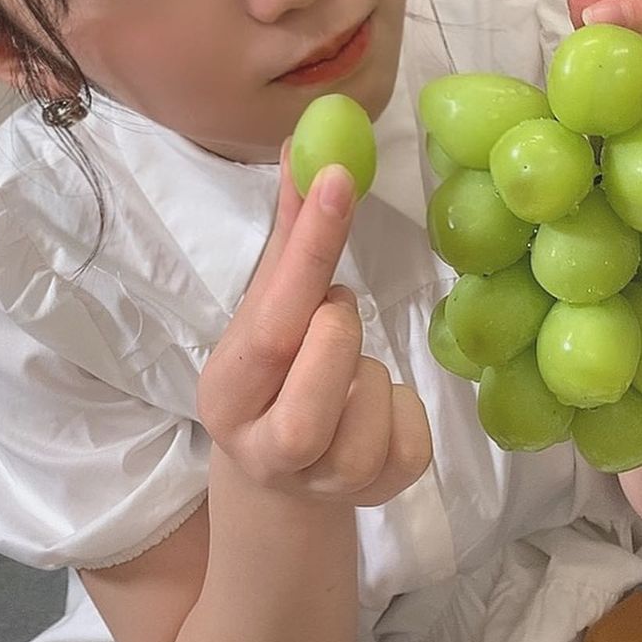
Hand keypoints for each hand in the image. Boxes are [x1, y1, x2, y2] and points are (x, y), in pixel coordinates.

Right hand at [198, 144, 432, 505]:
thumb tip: (305, 148)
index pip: (273, 315)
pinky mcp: (379, 493)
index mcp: (227, 391)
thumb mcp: (266, 314)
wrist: (279, 482)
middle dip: (339, 328)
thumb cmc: (274, 377)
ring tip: (348, 375)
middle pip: (321, 371)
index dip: (309, 246)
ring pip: (372, 405)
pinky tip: (375, 409)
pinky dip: (406, 408)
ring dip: (372, 372)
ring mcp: (324, 481)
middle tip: (334, 316)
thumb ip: (288, 239)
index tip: (339, 179)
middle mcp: (266, 446)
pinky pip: (414, 437)